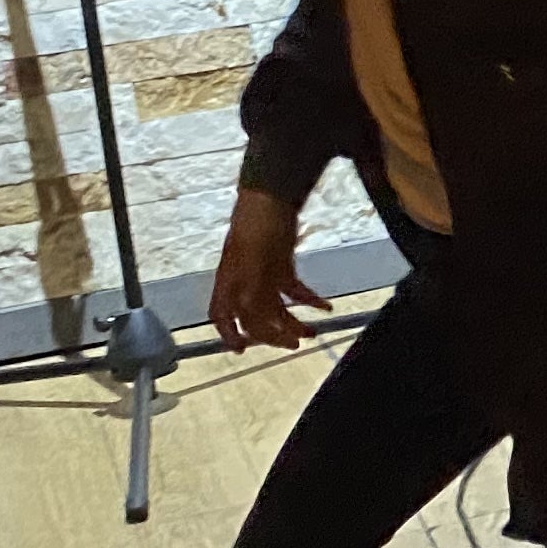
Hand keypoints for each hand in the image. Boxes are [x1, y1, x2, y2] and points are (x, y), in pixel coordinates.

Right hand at [208, 190, 328, 351]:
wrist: (273, 197)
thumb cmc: (256, 225)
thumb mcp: (250, 258)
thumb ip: (249, 287)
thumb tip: (251, 315)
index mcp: (229, 282)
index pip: (222, 315)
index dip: (228, 334)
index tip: (241, 350)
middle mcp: (244, 282)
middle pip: (254, 317)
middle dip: (272, 334)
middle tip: (293, 343)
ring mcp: (263, 275)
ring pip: (276, 308)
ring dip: (294, 322)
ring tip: (314, 331)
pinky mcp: (281, 266)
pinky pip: (294, 291)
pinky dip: (309, 300)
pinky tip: (324, 306)